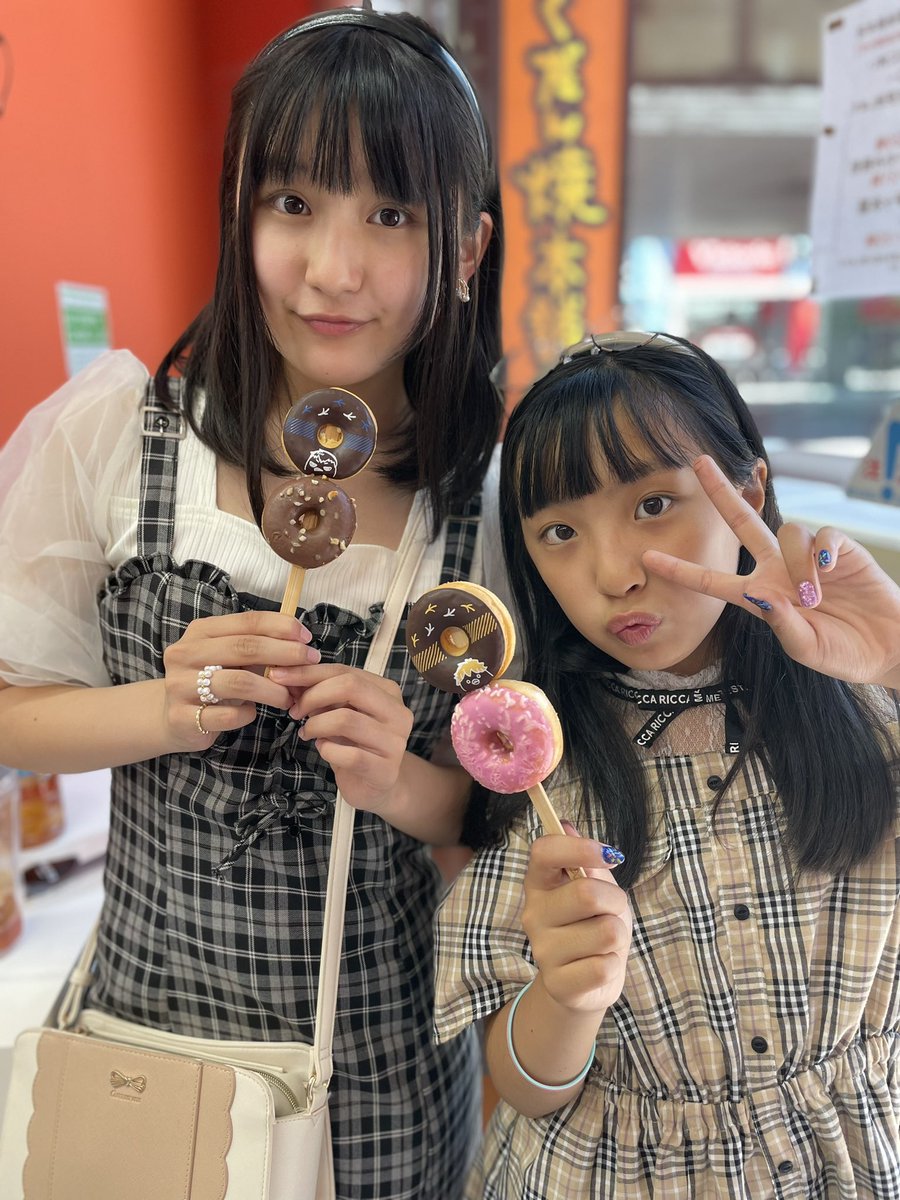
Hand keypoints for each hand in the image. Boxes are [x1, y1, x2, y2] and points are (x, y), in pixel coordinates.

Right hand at [162, 611, 320, 750]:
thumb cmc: (211, 681)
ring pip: (239, 682)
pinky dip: (248, 714)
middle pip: (245, 647)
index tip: (307, 639)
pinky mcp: (183, 718)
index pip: (247, 621)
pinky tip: (252, 713)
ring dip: (273, 689)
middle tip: (309, 663)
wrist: (169, 716)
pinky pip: (228, 715)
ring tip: (289, 697)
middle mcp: (186, 654)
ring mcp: (180, 686)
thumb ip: (258, 648)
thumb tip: (302, 645)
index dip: (281, 627)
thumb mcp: (229, 658)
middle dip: (285, 653)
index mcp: (201, 632)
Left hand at [270, 663, 413, 811]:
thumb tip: (288, 676)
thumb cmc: (354, 744)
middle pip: (350, 687)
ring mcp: (395, 742)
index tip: (279, 676)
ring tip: (307, 732)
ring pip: (346, 720)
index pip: (345, 671)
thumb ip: (321, 694)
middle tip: (295, 710)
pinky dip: (327, 750)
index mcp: (388, 692)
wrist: (375, 786)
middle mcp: (398, 713)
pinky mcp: (386, 770)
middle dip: (313, 696)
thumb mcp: (339, 713)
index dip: (309, 673)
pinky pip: (350, 755)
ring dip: (316, 725)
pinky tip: (323, 749)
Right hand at [522, 828, 631, 1017]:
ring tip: (604, 943)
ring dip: (619, 936)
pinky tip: (599, 966)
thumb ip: (584, 857)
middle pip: (587, 893)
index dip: (579, 848)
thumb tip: (564, 825)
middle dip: (616, 902)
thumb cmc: (593, 923)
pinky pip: (605, 967)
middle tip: (611, 912)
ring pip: (606, 932)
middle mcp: (533, 914)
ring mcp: (543, 951)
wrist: (588, 980)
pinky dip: (614, 965)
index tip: (610, 856)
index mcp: (540, 883)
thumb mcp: (596, 885)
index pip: (544, 852)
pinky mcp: (558, 984)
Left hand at [643, 455, 899, 688]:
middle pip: (743, 523)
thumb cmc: (844, 651)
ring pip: (786, 533)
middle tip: (699, 462)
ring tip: (815, 597)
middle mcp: (777, 570)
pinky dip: (822, 551)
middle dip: (721, 493)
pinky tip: (829, 572)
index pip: (713, 580)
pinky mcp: (837, 548)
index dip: (681, 570)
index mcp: (760, 596)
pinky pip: (820, 535)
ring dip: (796, 564)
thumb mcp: (808, 649)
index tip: (646, 558)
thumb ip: (784, 626)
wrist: (889, 646)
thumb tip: (764, 598)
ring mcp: (806, 557)